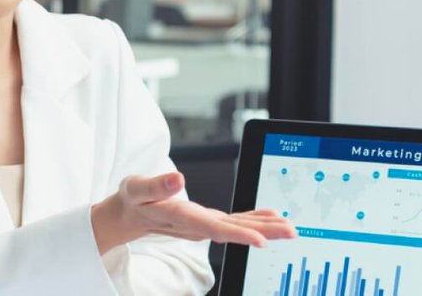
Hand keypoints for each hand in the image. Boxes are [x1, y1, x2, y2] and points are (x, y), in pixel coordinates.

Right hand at [91, 172, 294, 254]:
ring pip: (238, 227)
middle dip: (264, 232)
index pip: (214, 228)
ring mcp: (204, 224)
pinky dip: (254, 219)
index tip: (261, 241)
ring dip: (265, 228)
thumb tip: (177, 179)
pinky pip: (234, 221)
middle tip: (292, 232)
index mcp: (181, 217)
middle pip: (234, 231)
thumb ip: (156, 185)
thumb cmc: (132, 199)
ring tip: (289, 227)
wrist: (129, 214)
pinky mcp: (207, 219)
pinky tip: (271, 216)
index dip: (239, 235)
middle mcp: (197, 225)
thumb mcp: (136, 187)